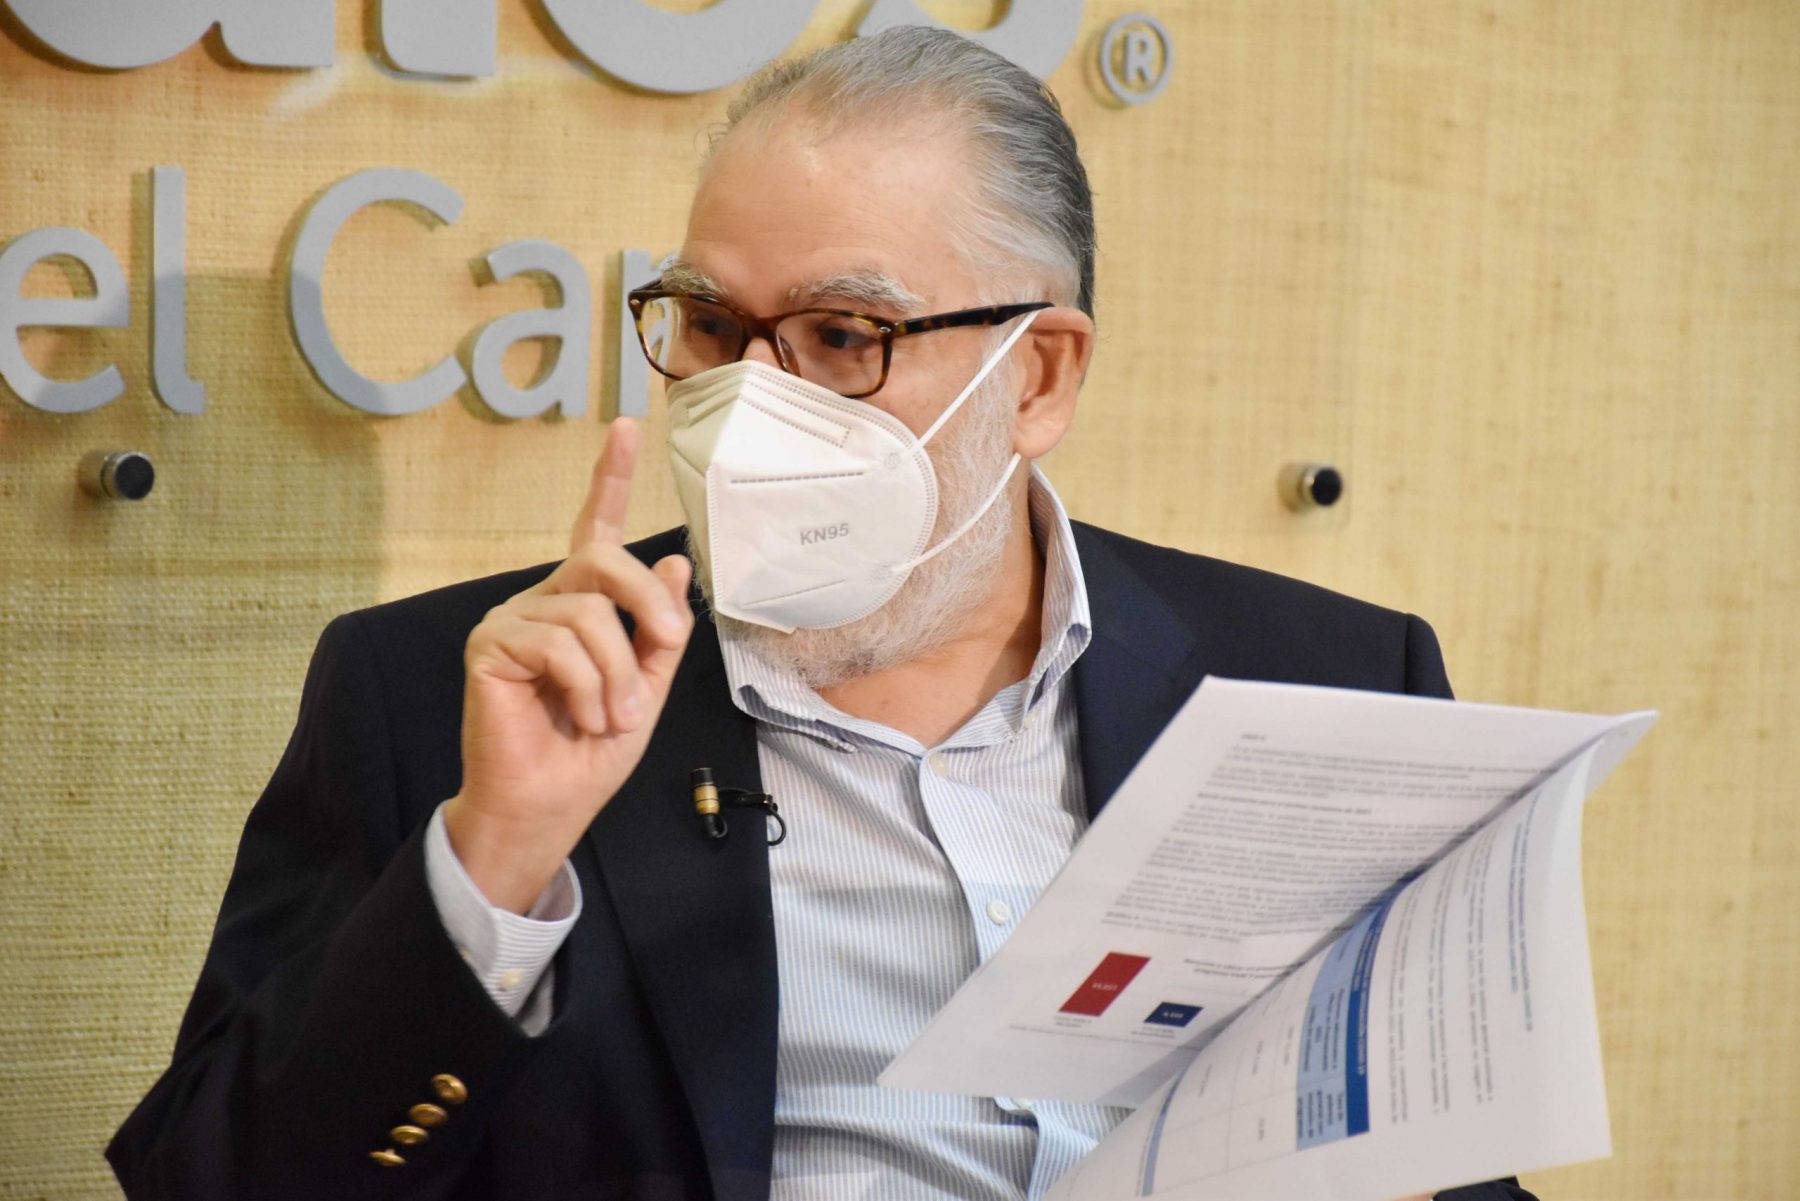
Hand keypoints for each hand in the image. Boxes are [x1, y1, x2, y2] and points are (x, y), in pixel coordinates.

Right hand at [443, 418, 694, 912]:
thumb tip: (677, 560)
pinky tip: (579, 716)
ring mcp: (513, 618)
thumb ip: (659, 628)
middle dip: (647, 605)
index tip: (629, 426)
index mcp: (582, 605)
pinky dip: (585, 687)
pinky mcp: (490, 644)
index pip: (595, 529)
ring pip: (591, 617)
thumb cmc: (591, 751)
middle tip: (664, 651)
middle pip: (605, 561)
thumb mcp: (647, 687)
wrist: (549, 805)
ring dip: (618, 677)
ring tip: (610, 718)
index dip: (609, 476)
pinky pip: (557, 645)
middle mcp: (545, 600)